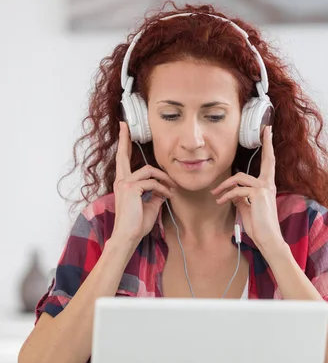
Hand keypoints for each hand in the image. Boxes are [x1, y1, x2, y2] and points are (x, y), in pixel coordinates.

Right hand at [112, 122, 177, 245]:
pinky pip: (152, 183)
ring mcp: (124, 184)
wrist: (128, 236)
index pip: (123, 162)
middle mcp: (121, 181)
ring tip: (172, 188)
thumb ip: (155, 194)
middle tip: (124, 125)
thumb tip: (163, 188)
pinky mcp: (131, 188)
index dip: (123, 146)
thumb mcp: (150, 205)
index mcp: (123, 184)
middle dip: (124, 139)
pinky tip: (168, 196)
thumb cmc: (137, 224)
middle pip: (123, 155)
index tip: (123, 132)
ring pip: (148, 171)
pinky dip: (163, 189)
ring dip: (164, 178)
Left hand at [211, 126, 285, 255]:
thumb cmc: (258, 226)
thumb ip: (242, 197)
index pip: (269, 164)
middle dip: (266, 143)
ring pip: (240, 177)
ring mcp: (264, 188)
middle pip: (268, 160)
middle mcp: (268, 185)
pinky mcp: (258, 194)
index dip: (268, 148)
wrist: (267, 239)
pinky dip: (226, 196)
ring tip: (215, 195)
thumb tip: (233, 192)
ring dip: (224, 186)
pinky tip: (220, 202)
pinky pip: (237, 190)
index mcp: (267, 187)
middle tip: (265, 130)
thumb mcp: (247, 208)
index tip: (268, 133)